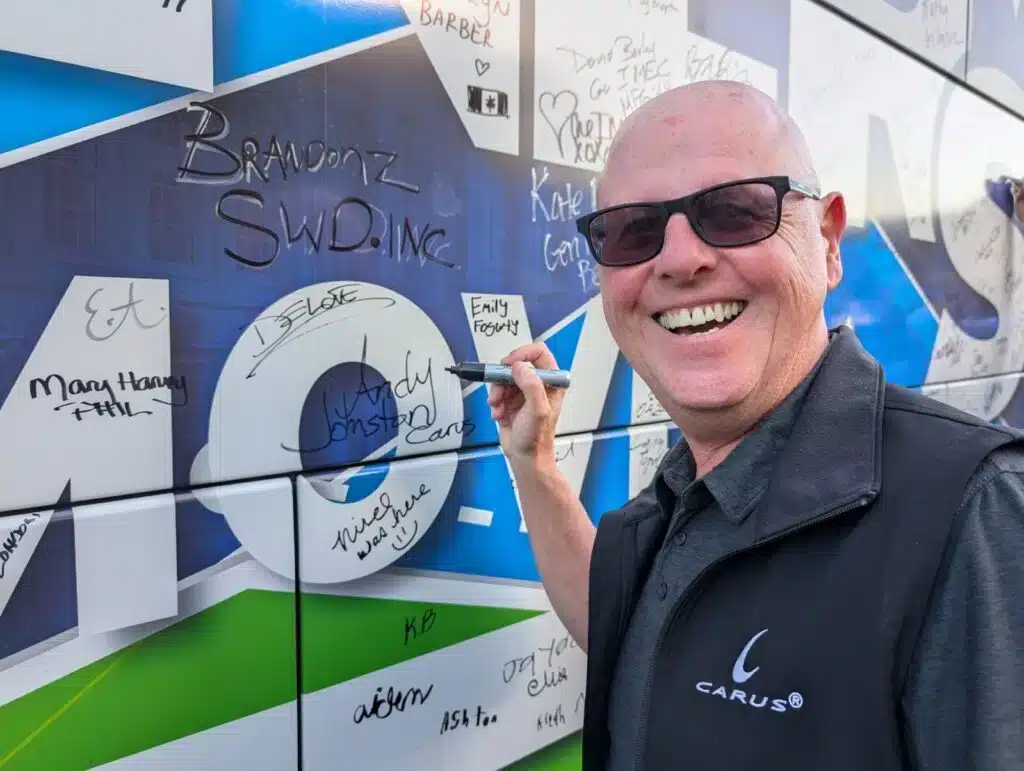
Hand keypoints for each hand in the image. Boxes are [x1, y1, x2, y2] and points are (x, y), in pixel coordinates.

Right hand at [487, 342, 566, 464]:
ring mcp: (523, 392)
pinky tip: (499, 414)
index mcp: (552, 382)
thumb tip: (519, 367)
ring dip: (497, 392)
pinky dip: (495, 402)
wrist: (525, 457)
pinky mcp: (511, 400)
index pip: (538, 353)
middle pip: (516, 365)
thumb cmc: (536, 439)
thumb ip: (531, 386)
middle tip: (499, 391)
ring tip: (498, 407)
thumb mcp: (537, 411)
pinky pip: (497, 390)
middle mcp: (538, 384)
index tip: (509, 365)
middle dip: (503, 378)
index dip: (522, 354)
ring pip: (503, 378)